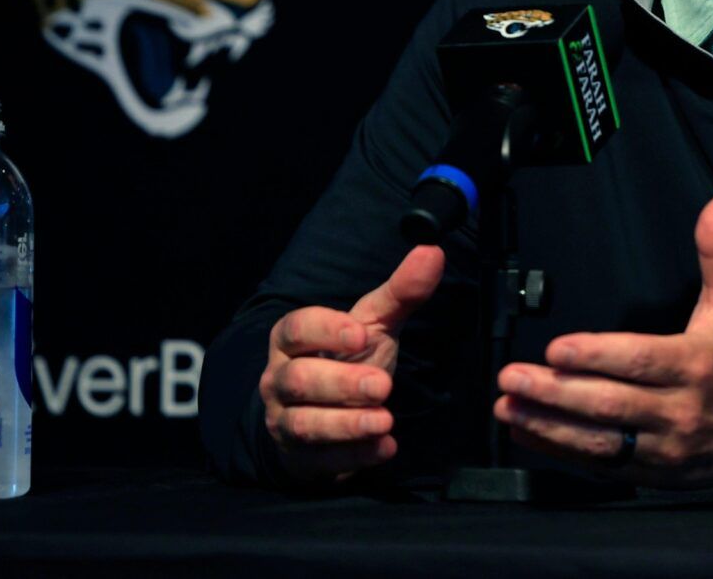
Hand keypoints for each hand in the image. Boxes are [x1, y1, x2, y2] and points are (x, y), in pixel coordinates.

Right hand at [260, 244, 444, 483]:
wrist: (324, 415)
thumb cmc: (347, 360)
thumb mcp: (373, 325)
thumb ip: (400, 291)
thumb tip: (432, 250)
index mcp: (292, 340)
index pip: (296, 329)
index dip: (325, 330)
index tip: (361, 333)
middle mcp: (280, 380)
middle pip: (298, 380)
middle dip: (341, 383)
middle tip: (383, 384)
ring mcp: (286, 421)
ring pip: (305, 424)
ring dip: (346, 424)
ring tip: (386, 421)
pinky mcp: (301, 458)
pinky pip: (323, 461)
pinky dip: (355, 456)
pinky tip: (385, 449)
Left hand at [494, 193, 712, 485]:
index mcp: (695, 365)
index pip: (640, 360)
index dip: (596, 355)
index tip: (557, 348)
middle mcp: (679, 410)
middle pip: (609, 404)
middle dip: (555, 391)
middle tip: (512, 376)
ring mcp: (662, 447)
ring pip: (598, 441)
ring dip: (548, 424)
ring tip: (509, 406)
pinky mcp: (648, 472)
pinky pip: (599, 464)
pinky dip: (559, 450)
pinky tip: (527, 433)